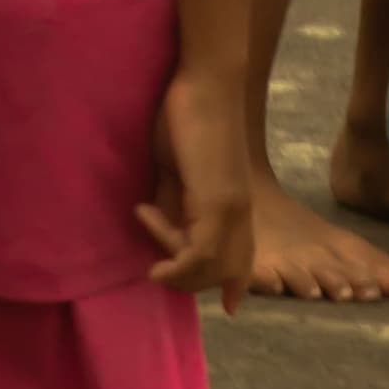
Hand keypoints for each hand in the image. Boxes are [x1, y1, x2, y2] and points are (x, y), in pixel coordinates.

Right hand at [138, 64, 257, 307]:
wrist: (205, 82)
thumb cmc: (189, 116)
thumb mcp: (179, 170)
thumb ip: (177, 201)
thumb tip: (164, 223)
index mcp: (236, 205)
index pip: (242, 258)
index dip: (234, 284)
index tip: (229, 306)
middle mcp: (241, 213)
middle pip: (227, 272)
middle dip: (188, 276)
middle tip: (152, 239)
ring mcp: (233, 209)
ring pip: (211, 267)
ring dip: (174, 262)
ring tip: (146, 223)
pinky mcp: (218, 202)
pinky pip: (200, 253)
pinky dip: (173, 255)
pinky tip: (147, 226)